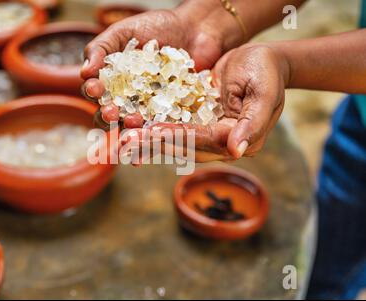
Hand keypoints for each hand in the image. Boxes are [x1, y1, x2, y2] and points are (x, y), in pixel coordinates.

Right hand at [81, 0, 243, 124]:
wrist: (196, 29)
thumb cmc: (157, 26)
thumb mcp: (124, 31)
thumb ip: (102, 48)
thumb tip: (84, 72)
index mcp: (111, 79)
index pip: (95, 91)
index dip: (92, 91)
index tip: (95, 88)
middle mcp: (126, 97)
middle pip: (110, 114)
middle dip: (107, 116)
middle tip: (111, 112)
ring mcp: (148, 108)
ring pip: (132, 125)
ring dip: (129, 128)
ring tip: (133, 122)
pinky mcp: (169, 114)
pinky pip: (159, 128)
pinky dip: (154, 135)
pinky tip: (151, 136)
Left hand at [123, 43, 290, 162]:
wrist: (260, 59)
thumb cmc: (267, 72)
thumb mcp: (265, 93)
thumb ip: (252, 123)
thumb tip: (236, 152)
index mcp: (239, 139)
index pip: (203, 140)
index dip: (178, 136)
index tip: (151, 132)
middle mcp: (221, 142)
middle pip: (185, 146)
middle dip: (154, 144)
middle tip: (126, 142)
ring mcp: (208, 133)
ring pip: (175, 141)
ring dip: (149, 141)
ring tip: (122, 140)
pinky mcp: (197, 120)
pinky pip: (173, 127)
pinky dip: (153, 130)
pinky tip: (132, 130)